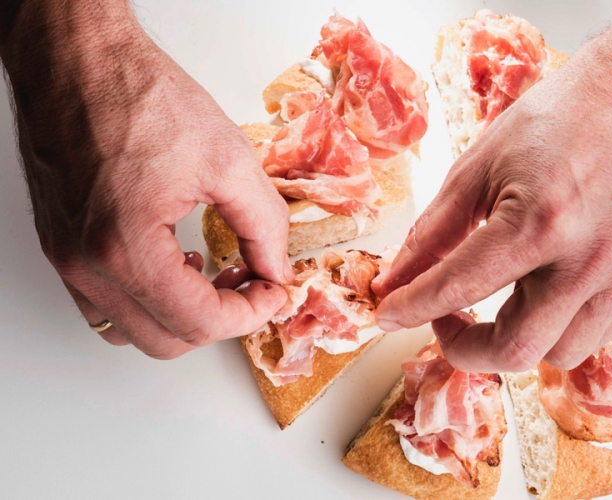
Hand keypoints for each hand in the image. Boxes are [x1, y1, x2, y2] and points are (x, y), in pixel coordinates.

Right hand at [4, 7, 292, 357]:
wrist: (77, 61)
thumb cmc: (139, 95)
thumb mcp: (228, 159)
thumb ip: (264, 224)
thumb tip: (276, 267)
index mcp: (125, 247)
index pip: (200, 322)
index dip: (251, 313)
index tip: (274, 290)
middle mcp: (85, 264)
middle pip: (166, 340)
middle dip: (221, 320)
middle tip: (252, 285)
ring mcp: (66, 259)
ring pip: (133, 331)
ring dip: (182, 317)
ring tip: (214, 273)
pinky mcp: (62, 247)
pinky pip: (105, 306)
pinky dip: (147, 301)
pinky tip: (174, 265)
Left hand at [374, 58, 611, 371]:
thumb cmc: (551, 125)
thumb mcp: (475, 169)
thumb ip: (430, 233)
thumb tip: (394, 281)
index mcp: (540, 222)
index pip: (460, 288)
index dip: (412, 308)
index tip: (388, 315)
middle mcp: (588, 258)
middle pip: (516, 350)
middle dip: (464, 348)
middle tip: (444, 319)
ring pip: (558, 355)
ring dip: (513, 342)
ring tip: (497, 302)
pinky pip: (593, 336)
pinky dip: (554, 330)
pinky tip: (537, 296)